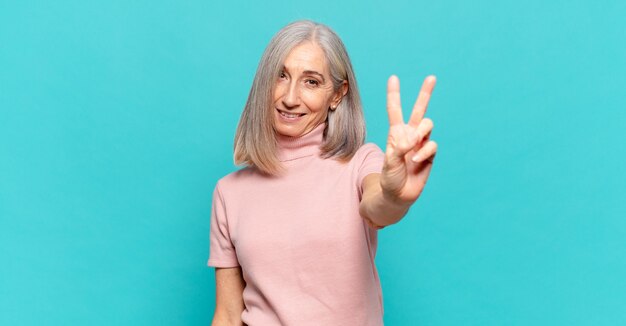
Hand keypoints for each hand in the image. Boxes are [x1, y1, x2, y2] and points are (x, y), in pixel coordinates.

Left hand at [380, 75, 437, 202]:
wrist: (399, 195)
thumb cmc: (390, 178)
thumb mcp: (389, 162)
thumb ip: (400, 148)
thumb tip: (414, 138)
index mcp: (396, 133)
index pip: (395, 110)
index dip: (394, 94)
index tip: (393, 78)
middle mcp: (409, 135)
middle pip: (419, 110)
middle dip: (425, 93)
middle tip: (431, 77)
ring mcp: (421, 144)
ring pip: (428, 124)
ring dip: (421, 132)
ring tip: (413, 145)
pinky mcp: (430, 154)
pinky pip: (432, 144)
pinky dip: (424, 152)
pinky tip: (416, 161)